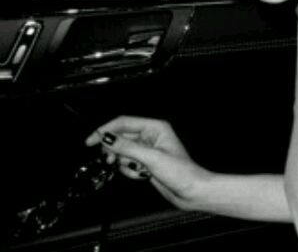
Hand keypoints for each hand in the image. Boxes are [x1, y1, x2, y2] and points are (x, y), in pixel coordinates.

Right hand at [85, 116, 211, 210]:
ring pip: (122, 151)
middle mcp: (151, 136)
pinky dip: (130, 170)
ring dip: (124, 162)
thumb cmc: (180, 172)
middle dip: (115, 150)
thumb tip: (106, 139)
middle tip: (110, 160)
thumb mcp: (151, 158)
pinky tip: (142, 176)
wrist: (191, 191)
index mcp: (155, 127)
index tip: (89, 142)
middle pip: (121, 137)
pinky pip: (127, 163)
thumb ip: (127, 147)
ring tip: (135, 169)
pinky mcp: (145, 162)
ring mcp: (148, 150)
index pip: (124, 122)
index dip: (105, 130)